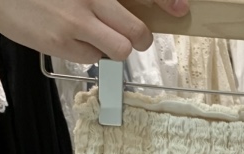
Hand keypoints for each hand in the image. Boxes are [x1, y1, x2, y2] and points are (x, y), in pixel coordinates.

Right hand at [0, 0, 188, 62]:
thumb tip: (132, 13)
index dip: (166, 0)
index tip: (180, 7)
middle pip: (137, 31)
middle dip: (141, 38)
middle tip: (135, 37)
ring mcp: (76, 22)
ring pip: (120, 50)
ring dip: (116, 48)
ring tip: (99, 38)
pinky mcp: (63, 44)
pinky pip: (92, 58)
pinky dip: (87, 53)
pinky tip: (70, 38)